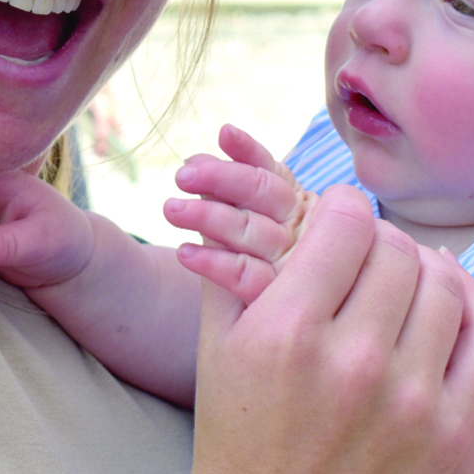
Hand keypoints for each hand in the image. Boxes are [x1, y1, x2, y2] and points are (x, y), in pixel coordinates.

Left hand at [163, 123, 316, 302]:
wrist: (282, 339)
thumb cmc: (263, 277)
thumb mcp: (249, 230)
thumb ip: (230, 198)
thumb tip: (192, 161)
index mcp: (298, 208)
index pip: (272, 172)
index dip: (248, 151)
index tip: (225, 134)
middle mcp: (303, 231)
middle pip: (267, 195)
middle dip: (223, 178)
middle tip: (183, 176)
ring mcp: (297, 265)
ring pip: (256, 232)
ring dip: (209, 217)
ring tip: (170, 209)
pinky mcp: (284, 301)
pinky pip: (249, 278)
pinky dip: (216, 263)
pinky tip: (185, 254)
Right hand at [171, 185, 473, 473]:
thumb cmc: (235, 431)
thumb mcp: (217, 341)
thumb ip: (238, 262)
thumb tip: (275, 198)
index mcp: (288, 330)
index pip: (347, 222)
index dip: (341, 205)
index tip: (335, 214)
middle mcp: (354, 360)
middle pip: (396, 249)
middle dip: (376, 236)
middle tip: (361, 246)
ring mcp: (410, 400)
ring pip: (443, 284)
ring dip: (421, 264)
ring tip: (399, 270)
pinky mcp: (450, 433)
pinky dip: (473, 301)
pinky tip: (448, 290)